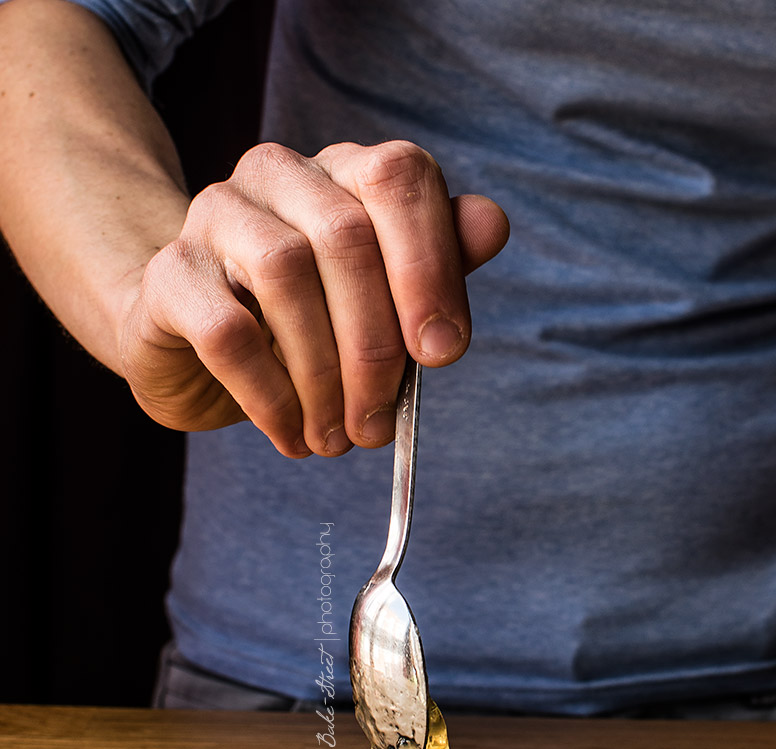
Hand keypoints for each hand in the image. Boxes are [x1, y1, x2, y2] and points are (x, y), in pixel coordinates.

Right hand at [118, 140, 508, 456]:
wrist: (191, 347)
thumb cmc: (301, 325)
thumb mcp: (379, 302)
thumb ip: (435, 266)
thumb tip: (491, 226)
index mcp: (342, 172)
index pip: (398, 177)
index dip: (430, 265)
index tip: (443, 354)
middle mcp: (277, 175)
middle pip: (345, 238)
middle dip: (375, 348)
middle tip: (378, 423)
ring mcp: (215, 216)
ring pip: (284, 277)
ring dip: (322, 377)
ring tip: (334, 437)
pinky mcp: (171, 275)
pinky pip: (227, 332)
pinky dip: (271, 395)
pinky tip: (291, 434)